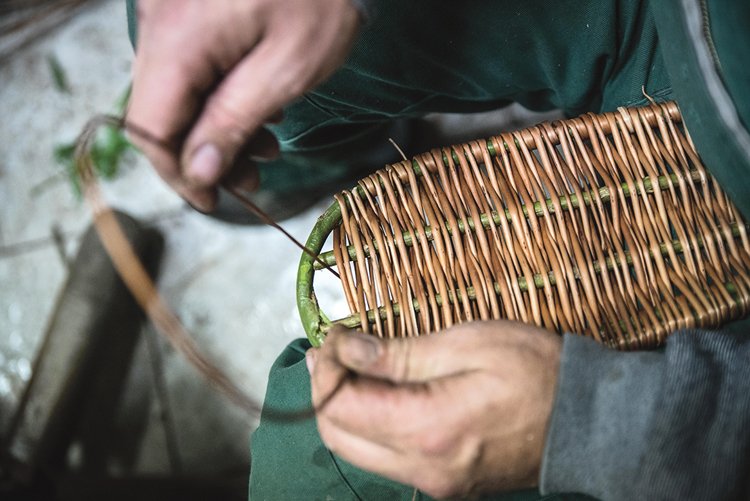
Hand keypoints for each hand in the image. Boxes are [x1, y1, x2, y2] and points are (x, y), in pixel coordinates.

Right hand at [127, 0, 360, 210]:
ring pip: (174, 95)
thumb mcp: (287, 70)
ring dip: (216, 131)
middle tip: (252, 178)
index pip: (151, 128)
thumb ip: (234, 121)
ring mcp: (169, 13)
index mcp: (179, 37)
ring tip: (267, 146)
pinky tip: (258, 108)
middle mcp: (159, 21)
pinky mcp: (185, 10)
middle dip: (204, 157)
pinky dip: (217, 99)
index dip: (178, 175)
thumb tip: (197, 173)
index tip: (212, 201)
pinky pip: (188, 69)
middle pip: (159, 113)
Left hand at [308, 322, 561, 498]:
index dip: (325, 369)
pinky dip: (371, 424)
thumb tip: (345, 350)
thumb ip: (398, 354)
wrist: (586, 422)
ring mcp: (432, 482)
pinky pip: (385, 457)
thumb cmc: (534, 371)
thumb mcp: (467, 344)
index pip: (338, 407)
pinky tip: (382, 391)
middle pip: (337, 437)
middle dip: (325, 390)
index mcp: (426, 430)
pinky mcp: (442, 482)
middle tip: (337, 349)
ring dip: (345, 407)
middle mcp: (421, 467)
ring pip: (356, 450)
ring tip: (355, 364)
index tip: (335, 335)